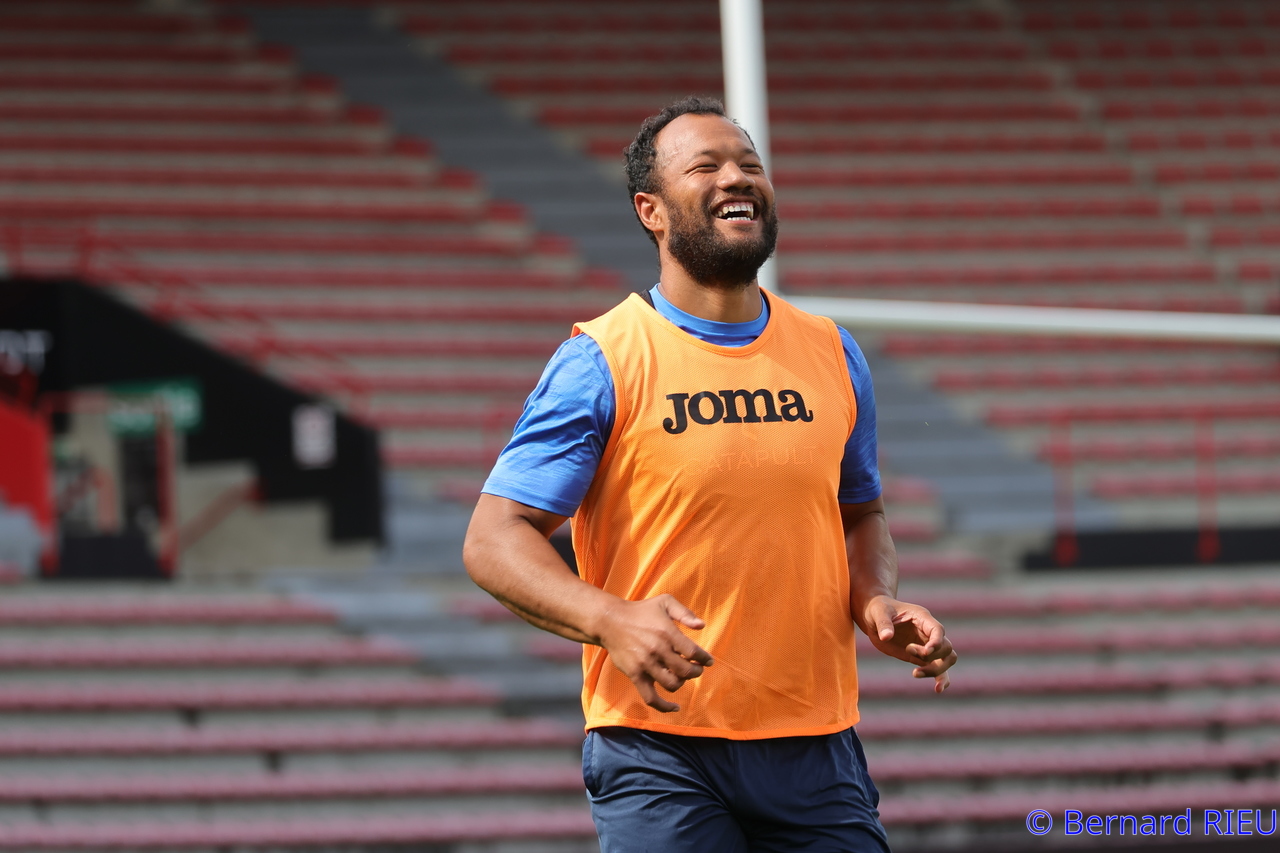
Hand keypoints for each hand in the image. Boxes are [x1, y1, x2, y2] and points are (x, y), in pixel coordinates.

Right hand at [595, 594, 712, 712]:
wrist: (611, 621)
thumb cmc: (641, 611)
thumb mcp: (664, 602)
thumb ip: (684, 612)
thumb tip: (702, 626)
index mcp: (667, 633)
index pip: (694, 653)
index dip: (705, 659)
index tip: (709, 661)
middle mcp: (658, 650)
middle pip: (686, 670)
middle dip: (696, 671)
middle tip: (696, 668)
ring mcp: (646, 664)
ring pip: (672, 684)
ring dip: (682, 682)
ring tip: (682, 676)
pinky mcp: (635, 675)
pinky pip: (651, 697)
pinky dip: (664, 706)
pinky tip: (676, 708)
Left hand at [860, 595, 956, 692]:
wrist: (875, 617)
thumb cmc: (878, 609)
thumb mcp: (878, 612)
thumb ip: (883, 624)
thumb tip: (886, 637)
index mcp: (922, 618)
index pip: (938, 630)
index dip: (936, 642)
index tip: (927, 652)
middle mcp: (928, 632)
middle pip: (946, 647)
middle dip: (930, 655)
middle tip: (908, 651)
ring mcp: (927, 646)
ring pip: (947, 659)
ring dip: (937, 670)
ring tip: (916, 673)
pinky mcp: (921, 658)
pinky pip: (938, 669)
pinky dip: (941, 679)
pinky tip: (938, 689)